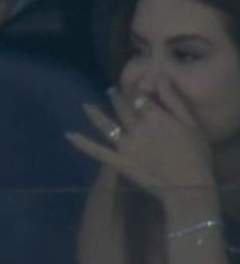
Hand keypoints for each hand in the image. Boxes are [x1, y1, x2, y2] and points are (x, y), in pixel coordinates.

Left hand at [66, 80, 215, 204]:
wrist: (188, 184)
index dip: (136, 93)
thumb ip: (174, 101)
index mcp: (155, 116)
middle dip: (116, 99)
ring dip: (95, 114)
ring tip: (86, 105)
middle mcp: (136, 127)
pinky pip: (97, 151)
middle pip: (123, 109)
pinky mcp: (118, 161)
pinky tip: (68, 135)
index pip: (140, 99)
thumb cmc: (196, 154)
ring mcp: (125, 145)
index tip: (132, 89)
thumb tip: (159, 78)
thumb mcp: (191, 123)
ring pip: (106, 125)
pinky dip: (82, 143)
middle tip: (110, 91)